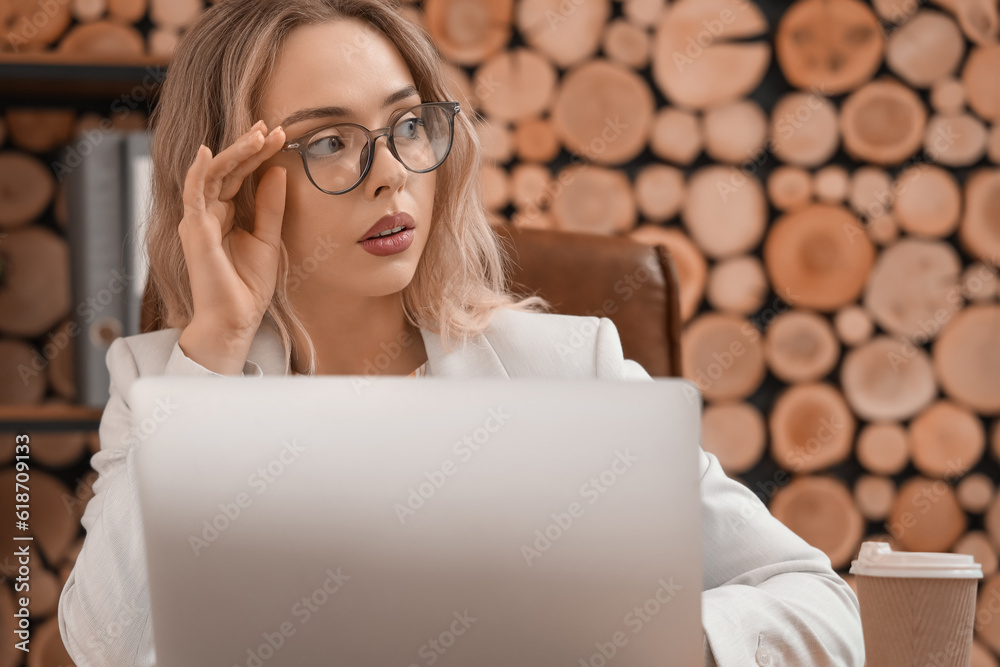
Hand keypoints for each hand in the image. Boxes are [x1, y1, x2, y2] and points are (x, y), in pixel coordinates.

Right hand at [178, 121, 286, 339]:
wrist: (237, 319)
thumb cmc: (248, 285)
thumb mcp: (268, 238)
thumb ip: (270, 206)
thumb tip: (277, 171)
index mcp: (223, 213)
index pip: (240, 174)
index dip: (258, 153)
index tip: (281, 135)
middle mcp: (207, 212)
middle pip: (226, 169)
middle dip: (248, 145)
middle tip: (272, 126)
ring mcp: (198, 219)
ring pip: (212, 174)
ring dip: (234, 152)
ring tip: (258, 134)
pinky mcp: (194, 230)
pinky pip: (193, 195)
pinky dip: (199, 172)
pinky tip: (209, 152)